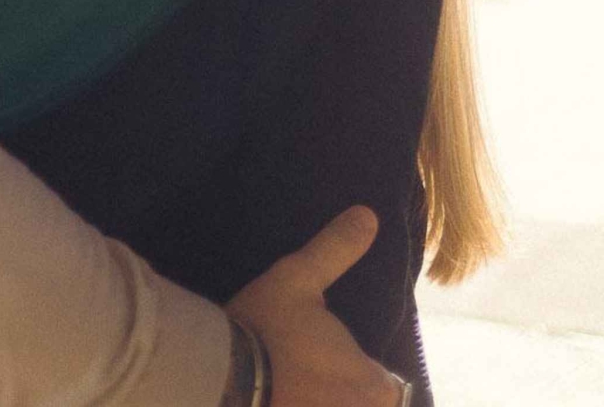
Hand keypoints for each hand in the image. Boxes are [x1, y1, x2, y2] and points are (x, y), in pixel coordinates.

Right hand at [227, 206, 406, 406]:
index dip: (360, 371)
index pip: (385, 384)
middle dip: (340, 391)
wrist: (218, 375)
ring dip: (316, 397)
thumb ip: (335, 250)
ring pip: (332, 405)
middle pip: (360, 403)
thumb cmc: (266, 328)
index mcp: (373, 384)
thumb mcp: (297, 280)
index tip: (329, 356)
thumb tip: (368, 215)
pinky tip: (272, 397)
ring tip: (290, 386)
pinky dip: (291, 403)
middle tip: (304, 371)